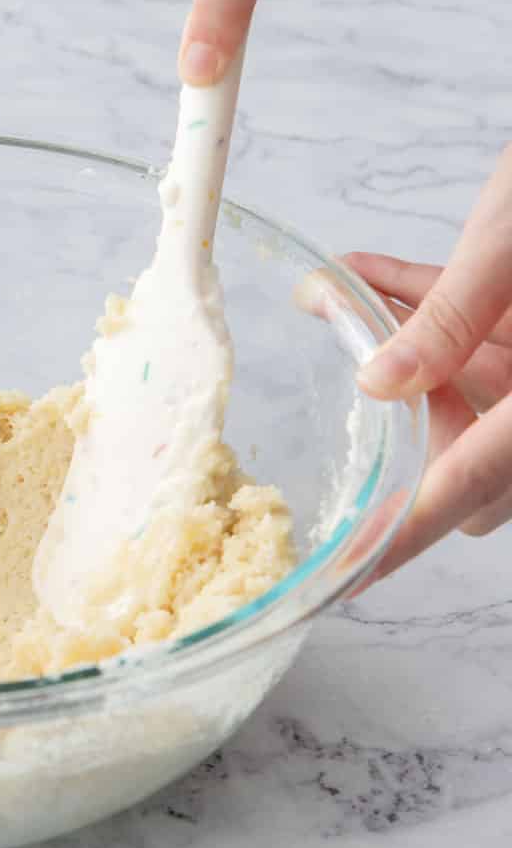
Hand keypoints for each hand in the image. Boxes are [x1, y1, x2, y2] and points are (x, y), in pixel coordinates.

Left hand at [346, 146, 511, 578]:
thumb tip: (378, 383)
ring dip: (423, 366)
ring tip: (359, 291)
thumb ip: (451, 312)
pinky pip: (503, 357)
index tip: (351, 573)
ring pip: (487, 410)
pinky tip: (382, 275)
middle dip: (412, 422)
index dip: (403, 535)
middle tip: (358, 349)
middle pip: (478, 466)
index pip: (465, 488)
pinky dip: (450, 330)